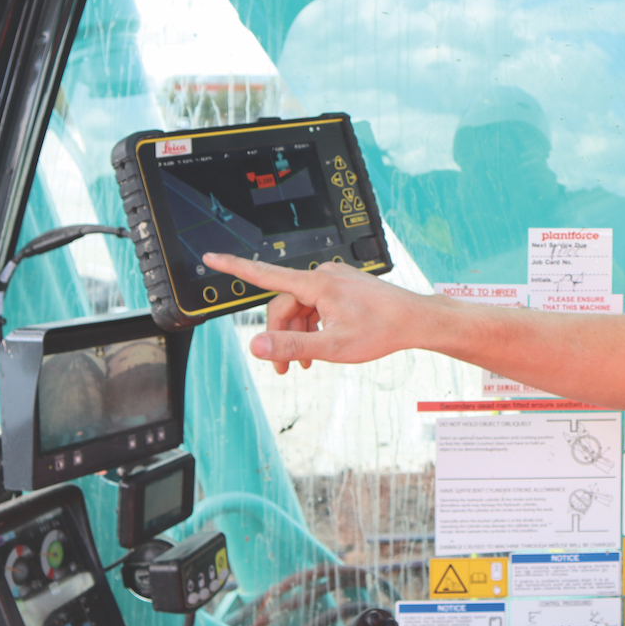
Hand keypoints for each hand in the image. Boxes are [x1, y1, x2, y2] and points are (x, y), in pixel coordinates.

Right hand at [200, 253, 433, 373]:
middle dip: (280, 337)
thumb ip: (291, 346)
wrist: (414, 320)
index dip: (234, 266)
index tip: (210, 256)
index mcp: (315, 284)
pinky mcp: (343, 286)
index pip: (264, 274)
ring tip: (305, 364)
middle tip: (285, 369)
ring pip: (300, 308)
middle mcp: (322, 275)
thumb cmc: (380, 330)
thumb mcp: (332, 346)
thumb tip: (256, 347)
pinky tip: (320, 346)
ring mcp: (334, 279)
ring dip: (298, 335)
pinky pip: (316, 305)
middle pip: (283, 306)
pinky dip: (313, 326)